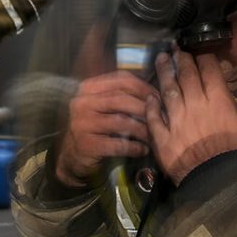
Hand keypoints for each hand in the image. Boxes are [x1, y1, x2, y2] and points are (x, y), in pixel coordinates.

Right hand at [54, 71, 156, 187]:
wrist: (74, 156)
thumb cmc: (96, 128)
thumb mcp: (103, 106)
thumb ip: (122, 95)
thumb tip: (154, 92)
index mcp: (89, 88)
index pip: (121, 79)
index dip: (144, 87)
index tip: (159, 98)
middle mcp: (82, 102)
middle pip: (122, 99)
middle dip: (146, 108)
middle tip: (162, 119)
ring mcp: (82, 123)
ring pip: (121, 122)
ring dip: (143, 130)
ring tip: (155, 136)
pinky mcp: (86, 144)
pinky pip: (118, 144)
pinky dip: (134, 147)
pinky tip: (143, 150)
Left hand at [145, 50, 236, 185]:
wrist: (223, 188)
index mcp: (220, 102)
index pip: (210, 71)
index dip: (204, 57)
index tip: (200, 49)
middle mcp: (194, 106)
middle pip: (184, 75)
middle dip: (180, 59)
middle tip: (174, 47)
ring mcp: (176, 122)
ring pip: (167, 92)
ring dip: (163, 74)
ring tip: (159, 60)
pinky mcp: (163, 140)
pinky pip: (153, 119)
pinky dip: (150, 107)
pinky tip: (148, 98)